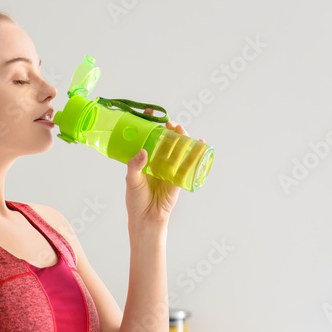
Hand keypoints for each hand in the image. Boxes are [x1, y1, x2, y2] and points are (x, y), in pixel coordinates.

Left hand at [125, 109, 203, 225]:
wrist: (147, 219)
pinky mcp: (180, 177)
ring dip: (182, 137)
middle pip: (167, 141)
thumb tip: (143, 151)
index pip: (148, 138)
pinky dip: (196, 152)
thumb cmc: (136, 201)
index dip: (150, 125)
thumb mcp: (131, 181)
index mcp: (145, 161)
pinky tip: (200, 142)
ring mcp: (170, 169)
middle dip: (169, 129)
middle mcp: (158, 162)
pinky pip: (189, 163)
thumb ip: (135, 166)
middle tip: (169, 122)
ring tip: (180, 129)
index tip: (149, 112)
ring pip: (178, 149)